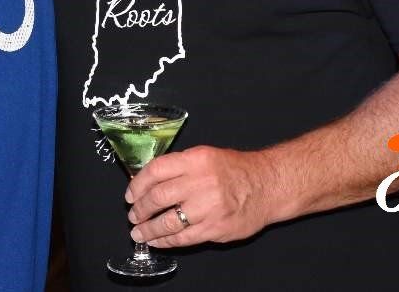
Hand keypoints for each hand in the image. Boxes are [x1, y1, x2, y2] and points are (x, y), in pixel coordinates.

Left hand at [126, 145, 278, 247]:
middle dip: (140, 209)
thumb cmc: (236, 170)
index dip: (137, 185)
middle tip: (133, 215)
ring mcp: (209, 207)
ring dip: (148, 229)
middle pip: (158, 197)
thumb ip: (179, 167)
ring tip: (138, 233)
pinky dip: (166, 241)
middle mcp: (201, 182)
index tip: (130, 194)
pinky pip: (183, 238)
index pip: (156, 170)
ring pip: (168, 222)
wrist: (268, 185)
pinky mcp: (216, 228)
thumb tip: (148, 181)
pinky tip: (158, 241)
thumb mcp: (206, 156)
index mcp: (196, 160)